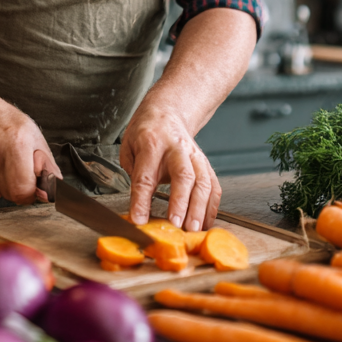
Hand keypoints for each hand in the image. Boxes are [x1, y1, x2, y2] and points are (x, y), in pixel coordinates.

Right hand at [0, 97, 62, 204]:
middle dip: (17, 189)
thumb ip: (46, 164)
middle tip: (15, 171)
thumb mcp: (33, 134)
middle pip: (10, 195)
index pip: (24, 189)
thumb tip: (54, 189)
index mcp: (17, 144)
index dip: (31, 192)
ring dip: (0, 185)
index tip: (32, 185)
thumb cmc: (3, 120)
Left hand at [119, 105, 220, 231]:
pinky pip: (213, 185)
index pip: (145, 176)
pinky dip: (212, 206)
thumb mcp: (128, 147)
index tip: (139, 219)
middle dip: (180, 202)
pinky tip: (206, 221)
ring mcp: (194, 155)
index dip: (141, 200)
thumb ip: (132, 173)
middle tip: (176, 224)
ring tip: (193, 229)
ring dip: (199, 208)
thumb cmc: (145, 132)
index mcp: (151, 143)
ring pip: (202, 181)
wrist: (167, 112)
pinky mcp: (205, 163)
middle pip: (182, 176)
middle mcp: (176, 148)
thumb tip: (138, 204)